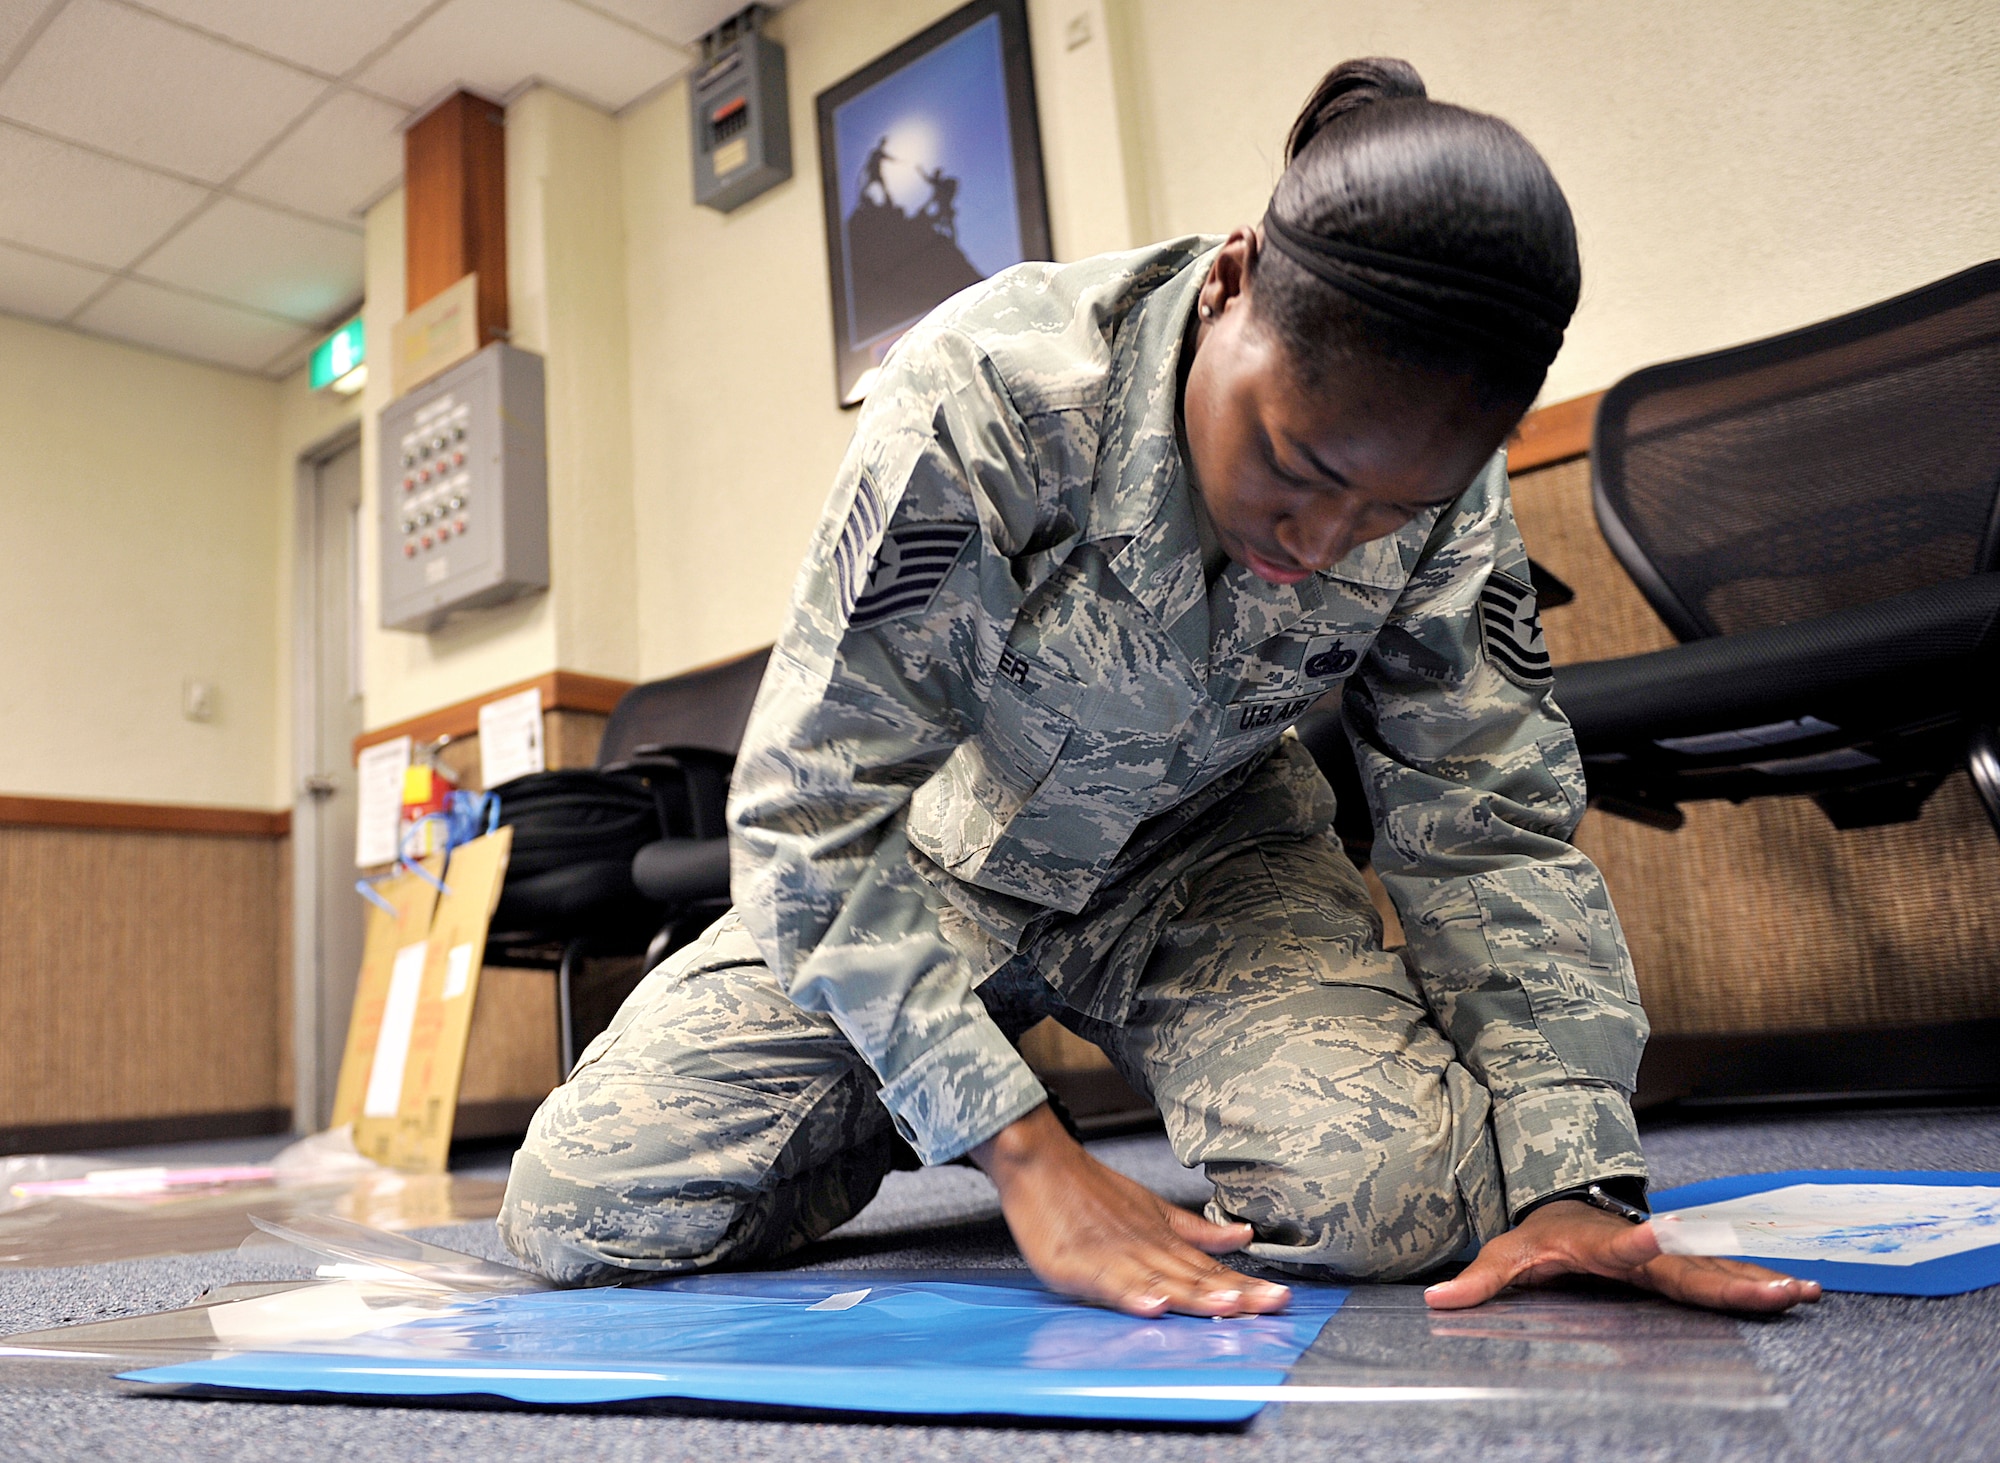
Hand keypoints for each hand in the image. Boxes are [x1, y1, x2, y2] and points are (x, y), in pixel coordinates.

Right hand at [970, 1103, 1291, 1318]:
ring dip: (1194, 1295)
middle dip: (1233, 1294)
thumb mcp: (1151, 1208)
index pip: (1210, 1269)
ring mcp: (1112, 1254)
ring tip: (1225, 1306)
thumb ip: (1196, 1230)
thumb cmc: (1092, 1190)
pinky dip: (1130, 1294)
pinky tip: (1151, 1307)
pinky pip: (1107, 1281)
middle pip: (1194, 1277)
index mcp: (1162, 1239)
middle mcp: (1144, 1248)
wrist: (1040, 1159)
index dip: (1244, 1285)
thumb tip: (1243, 1236)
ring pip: (1160, 1279)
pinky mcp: (1076, 1263)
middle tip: (1269, 1306)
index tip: (1279, 1300)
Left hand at [1422, 1200, 1823, 1313]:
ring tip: (1801, 1291)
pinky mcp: (1682, 1268)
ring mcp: (1668, 1257)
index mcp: (1603, 1244)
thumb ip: (1478, 1279)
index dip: (1642, 1243)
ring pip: (1717, 1269)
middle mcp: (1644, 1249)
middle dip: (1731, 1279)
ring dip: (1758, 1281)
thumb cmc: (1540, 1233)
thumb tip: (1436, 1300)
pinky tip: (1801, 1291)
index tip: (1664, 1237)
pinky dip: (1760, 1282)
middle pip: (1689, 1267)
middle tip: (1777, 1289)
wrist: (1569, 1203)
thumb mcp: (1505, 1253)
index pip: (1625, 1244)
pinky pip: (1724, 1275)